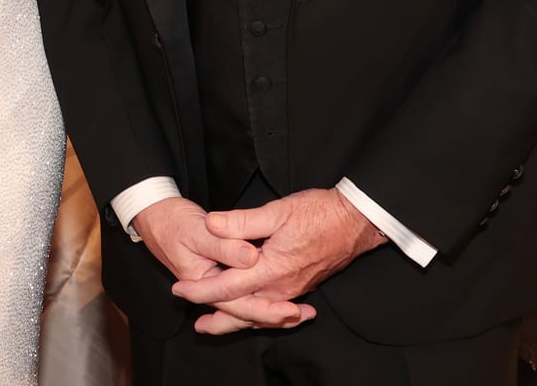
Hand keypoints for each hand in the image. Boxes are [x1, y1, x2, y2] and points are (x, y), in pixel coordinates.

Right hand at [130, 197, 299, 327]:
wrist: (153, 214)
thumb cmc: (172, 220)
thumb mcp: (198, 230)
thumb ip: (224, 245)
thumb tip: (251, 257)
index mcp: (202, 282)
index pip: (237, 304)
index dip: (265, 309)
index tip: (290, 309)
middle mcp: (209, 288)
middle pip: (243, 311)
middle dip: (273, 315)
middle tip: (301, 314)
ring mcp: (214, 283)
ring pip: (244, 305)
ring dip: (269, 311)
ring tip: (298, 314)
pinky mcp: (219, 274)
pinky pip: (242, 294)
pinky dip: (260, 298)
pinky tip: (278, 300)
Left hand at [175, 188, 386, 334]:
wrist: (356, 222)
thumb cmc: (320, 214)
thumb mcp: (278, 211)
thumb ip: (242, 222)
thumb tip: (212, 223)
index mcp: (272, 270)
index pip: (228, 288)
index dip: (201, 291)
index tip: (180, 290)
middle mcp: (282, 287)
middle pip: (243, 311)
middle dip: (218, 318)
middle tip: (197, 325)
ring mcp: (294, 290)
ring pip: (260, 314)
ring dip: (238, 320)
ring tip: (218, 325)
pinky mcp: (302, 287)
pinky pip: (275, 309)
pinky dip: (260, 316)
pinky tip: (254, 316)